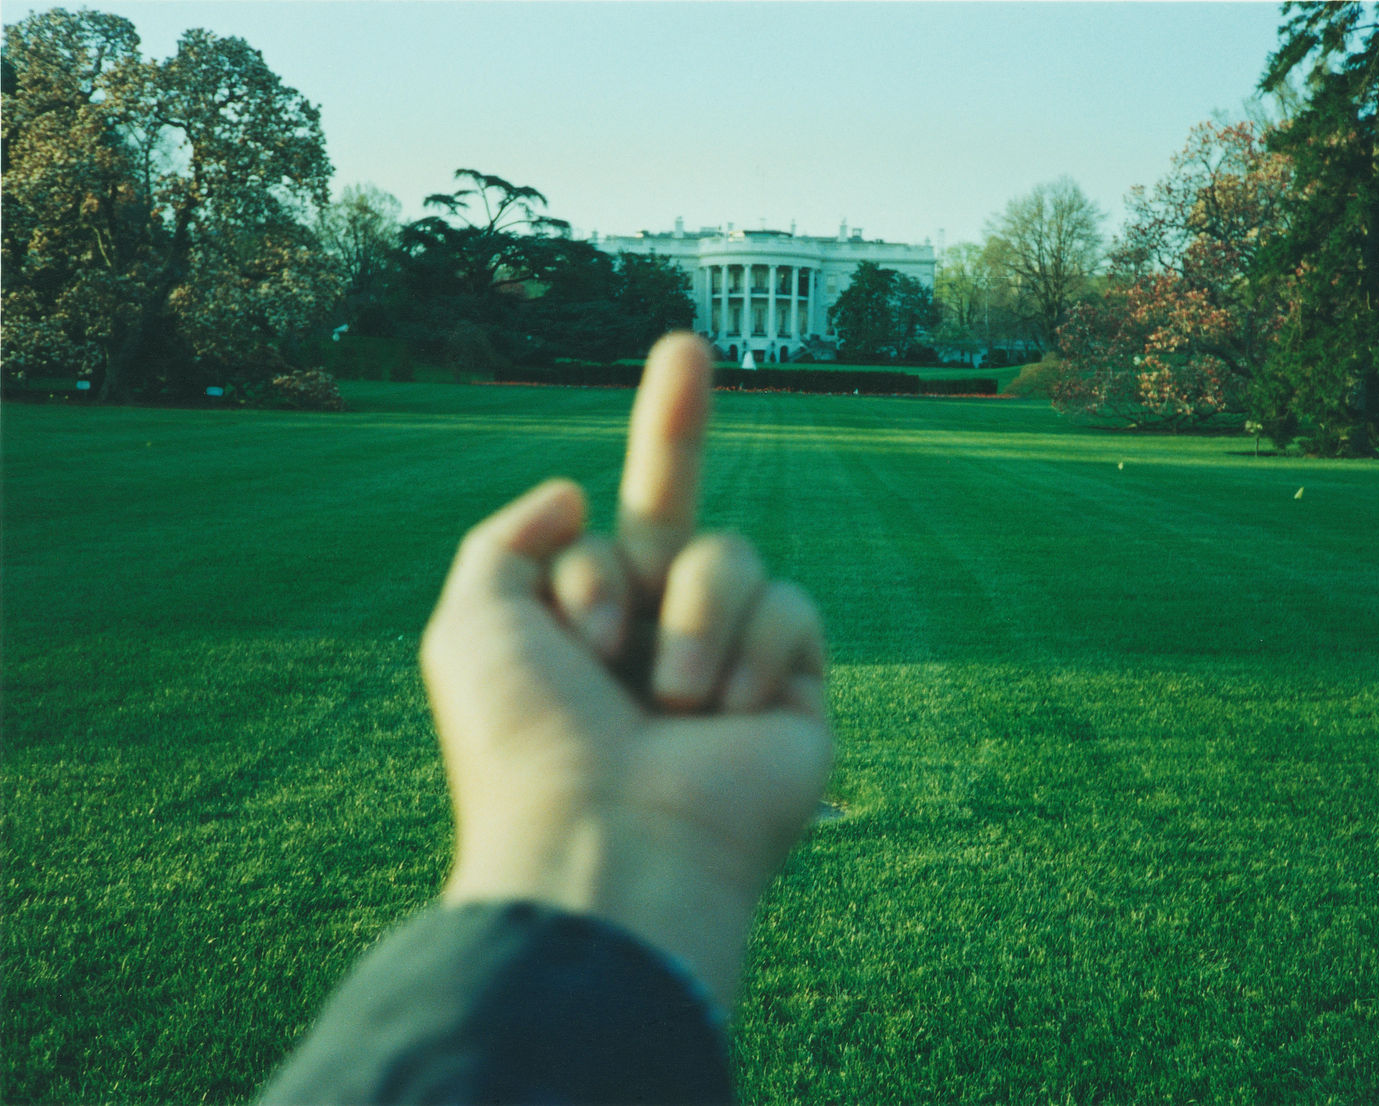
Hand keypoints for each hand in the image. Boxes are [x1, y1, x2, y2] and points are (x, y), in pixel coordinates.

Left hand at [419, 334, 831, 1010]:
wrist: (607, 838)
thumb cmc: (528, 738)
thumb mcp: (474, 627)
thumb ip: (509, 544)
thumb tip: (575, 491)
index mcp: (590, 620)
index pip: (613, 521)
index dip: (638, 451)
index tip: (670, 360)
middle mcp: (660, 632)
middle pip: (682, 507)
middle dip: (678, 419)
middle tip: (683, 342)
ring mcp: (732, 660)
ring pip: (732, 555)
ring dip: (688, 620)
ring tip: (665, 702)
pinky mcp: (798, 687)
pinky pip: (790, 606)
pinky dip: (747, 653)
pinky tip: (721, 718)